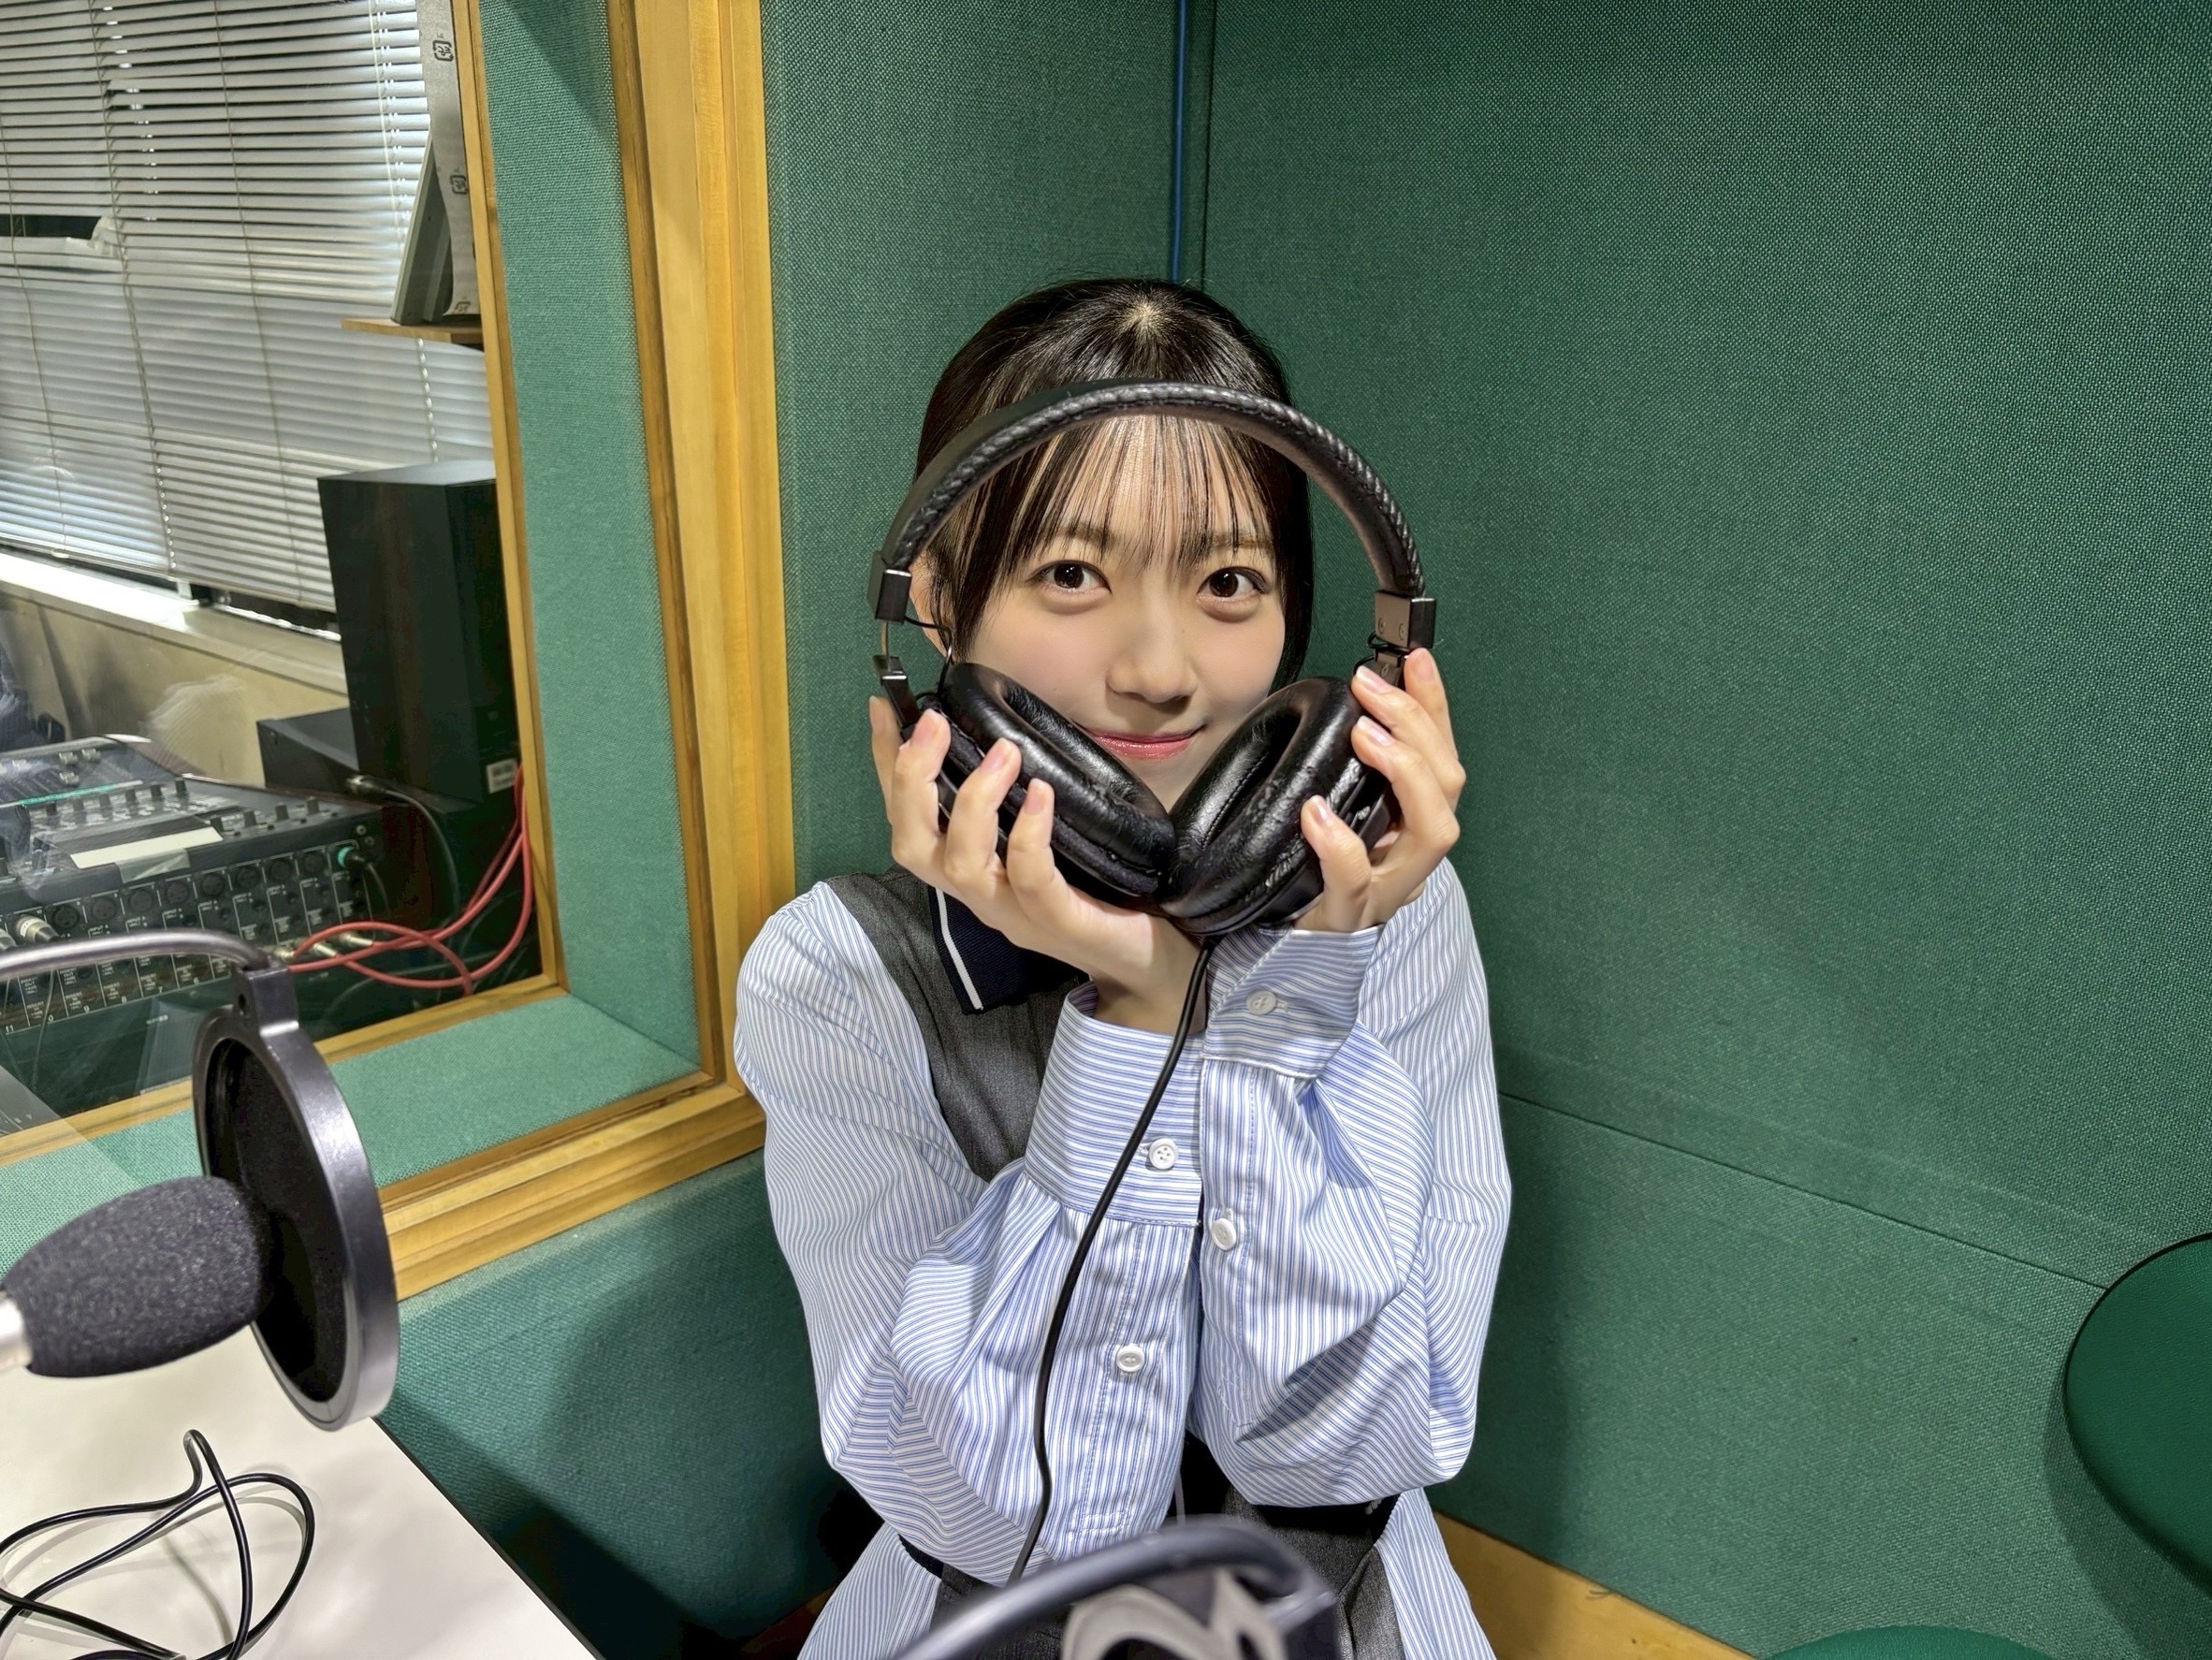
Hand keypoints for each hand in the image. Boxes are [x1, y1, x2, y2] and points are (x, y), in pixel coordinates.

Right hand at [869, 698, 1201, 1031]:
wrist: (1148, 963)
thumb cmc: (1101, 895)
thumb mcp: (1050, 843)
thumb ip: (1022, 803)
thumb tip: (1009, 735)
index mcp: (971, 872)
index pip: (909, 820)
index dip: (888, 767)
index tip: (883, 709)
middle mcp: (980, 895)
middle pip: (913, 846)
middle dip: (911, 780)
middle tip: (932, 722)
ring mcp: (1015, 914)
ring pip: (963, 864)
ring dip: (974, 800)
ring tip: (1004, 751)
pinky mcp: (1059, 923)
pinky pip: (1031, 880)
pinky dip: (1028, 835)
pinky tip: (1041, 795)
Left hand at [1295, 648, 1464, 933]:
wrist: (1276, 941)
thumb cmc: (1305, 866)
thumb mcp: (1330, 804)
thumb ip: (1344, 762)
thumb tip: (1350, 695)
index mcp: (1410, 822)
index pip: (1441, 755)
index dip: (1434, 706)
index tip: (1414, 659)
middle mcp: (1411, 855)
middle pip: (1448, 788)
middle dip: (1417, 728)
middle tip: (1371, 690)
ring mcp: (1386, 890)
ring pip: (1433, 834)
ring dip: (1404, 774)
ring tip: (1365, 736)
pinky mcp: (1346, 918)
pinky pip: (1356, 883)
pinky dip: (1341, 844)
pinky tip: (1317, 812)